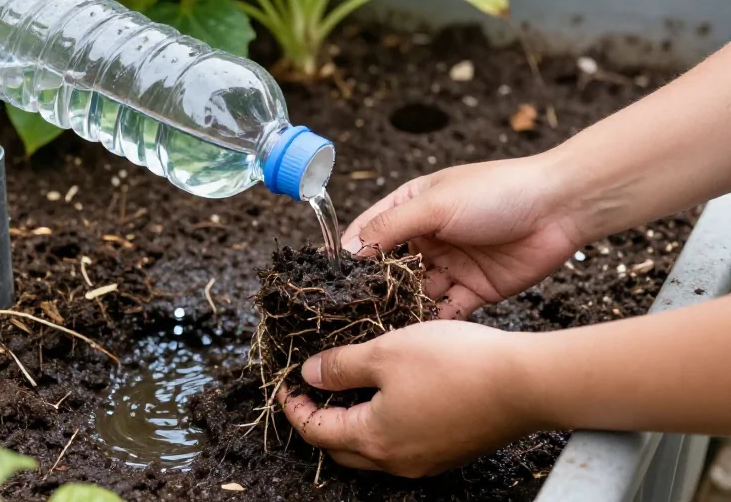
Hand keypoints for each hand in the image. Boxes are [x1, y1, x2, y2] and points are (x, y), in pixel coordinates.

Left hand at [278, 320, 537, 476]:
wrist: (525, 383)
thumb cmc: (453, 364)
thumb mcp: (385, 352)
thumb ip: (341, 366)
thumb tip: (309, 376)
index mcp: (372, 439)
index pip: (315, 431)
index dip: (294, 407)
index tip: (286, 384)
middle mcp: (397, 461)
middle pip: (341, 448)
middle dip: (319, 421)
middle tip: (312, 390)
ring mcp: (427, 461)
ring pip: (374, 449)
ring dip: (354, 422)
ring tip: (351, 386)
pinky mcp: (451, 452)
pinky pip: (403, 444)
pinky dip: (385, 423)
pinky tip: (393, 394)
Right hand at [341, 155, 583, 317]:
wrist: (561, 207)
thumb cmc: (496, 192)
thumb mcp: (435, 204)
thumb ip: (390, 228)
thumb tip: (349, 251)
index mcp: (412, 208)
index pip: (369, 234)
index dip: (348, 256)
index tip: (326, 281)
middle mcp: (427, 238)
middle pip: (389, 270)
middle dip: (371, 291)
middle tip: (347, 316)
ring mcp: (450, 265)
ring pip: (414, 293)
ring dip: (399, 310)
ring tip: (376, 332)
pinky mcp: (474, 290)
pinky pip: (445, 310)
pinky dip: (431, 322)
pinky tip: (415, 339)